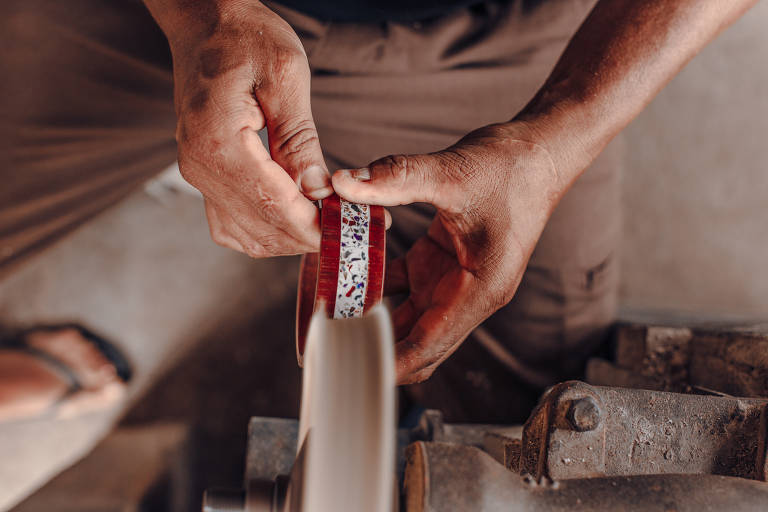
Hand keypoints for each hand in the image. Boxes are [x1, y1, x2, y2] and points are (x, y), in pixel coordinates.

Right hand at [165, 1, 329, 255]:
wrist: (205, 24)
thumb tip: (318, 190)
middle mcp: (200, 167)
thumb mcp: (284, 76)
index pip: (273, 205)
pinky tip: (295, 218)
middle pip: (263, 226)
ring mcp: (198, 175)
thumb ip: (299, 139)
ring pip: (248, 235)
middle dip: (311, 233)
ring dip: (291, 237)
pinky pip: (232, 225)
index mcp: (218, 142)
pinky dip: (267, 231)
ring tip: (330, 222)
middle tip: (352, 227)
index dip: (316, 225)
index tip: (352, 229)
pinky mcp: (203, 176)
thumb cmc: (245, 38)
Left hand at [332, 123, 567, 383]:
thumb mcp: (452, 174)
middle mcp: (466, 295)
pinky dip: (371, 281)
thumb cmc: (512, 169)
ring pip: (402, 316)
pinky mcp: (438, 262)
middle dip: (371, 347)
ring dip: (367, 316)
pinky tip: (340, 273)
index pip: (426, 348)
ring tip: (324, 314)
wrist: (538, 153)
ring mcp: (450, 281)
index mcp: (479, 292)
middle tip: (325, 346)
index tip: (347, 369)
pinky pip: (398, 283)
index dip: (385, 364)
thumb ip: (396, 179)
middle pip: (413, 343)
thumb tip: (344, 182)